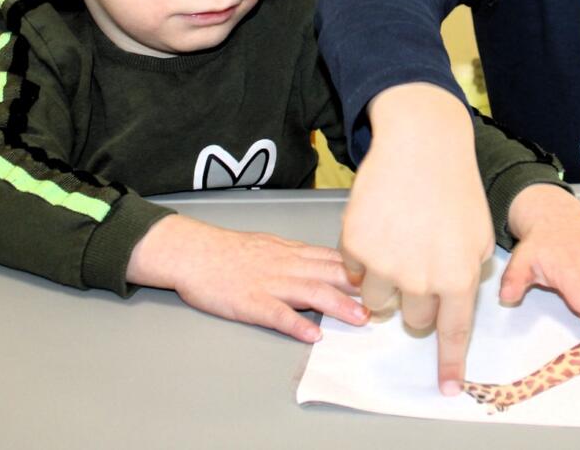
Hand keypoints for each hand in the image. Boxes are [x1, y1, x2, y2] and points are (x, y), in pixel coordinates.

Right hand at [127, 215, 367, 343]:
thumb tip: (325, 264)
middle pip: (329, 273)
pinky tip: (311, 335)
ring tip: (361, 319)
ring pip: (310, 292)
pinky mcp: (249, 302)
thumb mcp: (269, 245)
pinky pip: (275, 314)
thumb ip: (297, 256)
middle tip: (386, 299)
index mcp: (290, 252)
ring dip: (338, 306)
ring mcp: (268, 284)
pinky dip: (295, 324)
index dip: (361, 269)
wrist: (193, 252)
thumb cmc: (228, 251)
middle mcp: (285, 265)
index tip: (385, 277)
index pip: (333, 258)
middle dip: (360, 287)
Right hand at [339, 84, 493, 394]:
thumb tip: (454, 298)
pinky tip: (380, 225)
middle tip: (418, 264)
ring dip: (386, 281)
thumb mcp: (477, 233)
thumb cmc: (453, 185)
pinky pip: (354, 271)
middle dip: (416, 301)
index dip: (448, 363)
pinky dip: (364, 256)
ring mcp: (385, 262)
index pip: (453, 332)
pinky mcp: (355, 245)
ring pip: (378, 301)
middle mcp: (421, 276)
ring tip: (397, 241)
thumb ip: (468, 272)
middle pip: (413, 319)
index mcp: (458, 276)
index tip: (446, 387)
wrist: (420, 143)